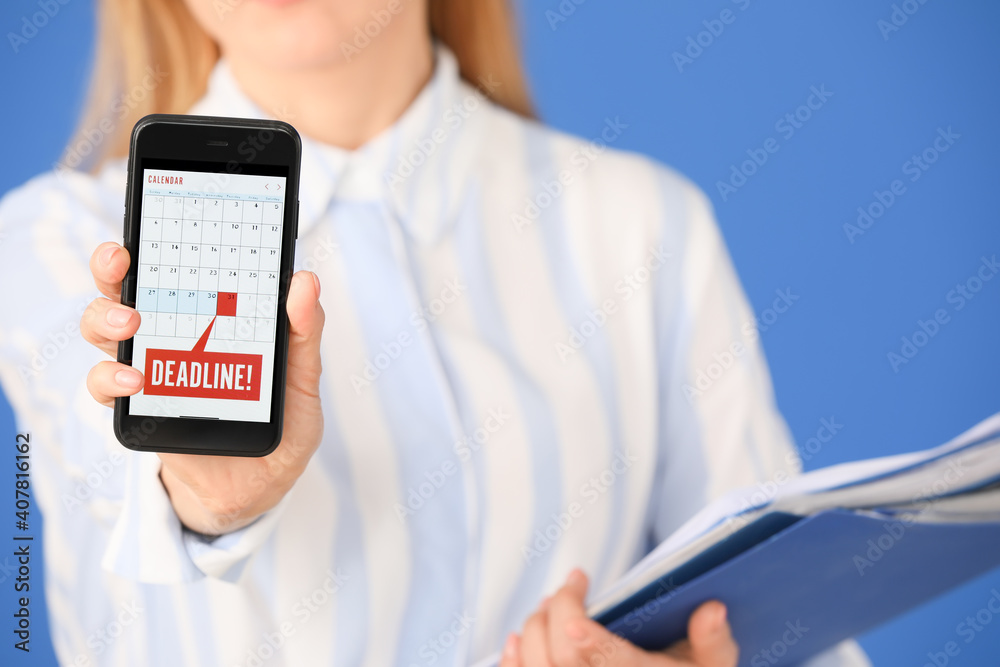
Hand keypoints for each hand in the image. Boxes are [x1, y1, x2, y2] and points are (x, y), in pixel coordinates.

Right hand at [81, 242, 324, 534]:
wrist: (261, 489)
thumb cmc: (282, 425)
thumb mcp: (303, 380)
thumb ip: (303, 334)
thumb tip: (305, 280)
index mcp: (213, 317)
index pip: (181, 268)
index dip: (163, 237)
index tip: (161, 211)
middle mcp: (173, 335)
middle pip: (128, 287)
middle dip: (114, 266)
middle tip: (123, 258)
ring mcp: (151, 369)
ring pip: (104, 327)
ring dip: (106, 316)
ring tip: (131, 322)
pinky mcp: (137, 410)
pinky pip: (105, 385)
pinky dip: (110, 376)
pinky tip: (134, 377)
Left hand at [501, 570, 736, 666]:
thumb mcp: (714, 666)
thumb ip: (715, 642)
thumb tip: (712, 608)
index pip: (605, 660)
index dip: (585, 635)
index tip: (577, 602)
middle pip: (561, 659)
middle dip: (555, 613)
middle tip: (570, 586)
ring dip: (532, 631)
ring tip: (548, 607)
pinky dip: (514, 661)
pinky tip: (517, 640)